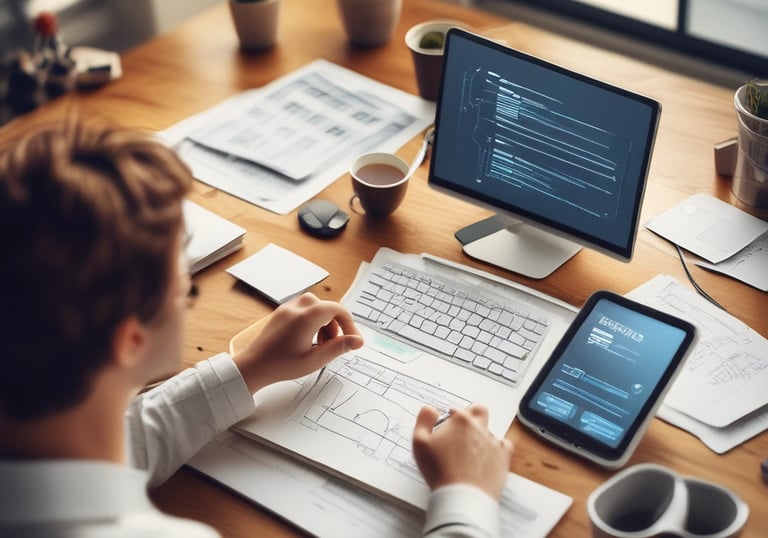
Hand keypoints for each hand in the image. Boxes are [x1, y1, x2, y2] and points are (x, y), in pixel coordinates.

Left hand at [233, 293, 363, 392]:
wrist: (253, 366)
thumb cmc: (281, 365)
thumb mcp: (314, 360)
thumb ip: (338, 348)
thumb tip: (358, 341)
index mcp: (307, 317)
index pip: (338, 310)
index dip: (349, 324)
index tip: (352, 339)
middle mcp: (297, 308)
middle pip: (327, 308)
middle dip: (336, 326)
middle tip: (334, 345)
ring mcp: (287, 309)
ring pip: (316, 307)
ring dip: (324, 323)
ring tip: (321, 344)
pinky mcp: (281, 313)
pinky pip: (304, 309)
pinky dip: (312, 321)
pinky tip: (308, 339)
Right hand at [412, 404, 513, 500]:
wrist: (462, 495)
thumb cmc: (439, 470)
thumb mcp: (419, 442)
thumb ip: (424, 419)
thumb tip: (430, 409)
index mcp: (460, 420)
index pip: (458, 409)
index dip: (451, 417)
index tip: (446, 428)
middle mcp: (479, 427)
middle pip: (479, 411)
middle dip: (472, 416)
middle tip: (462, 432)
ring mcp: (493, 441)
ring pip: (489, 430)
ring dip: (481, 437)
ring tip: (469, 453)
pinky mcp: (503, 457)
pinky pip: (505, 445)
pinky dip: (498, 448)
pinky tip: (488, 455)